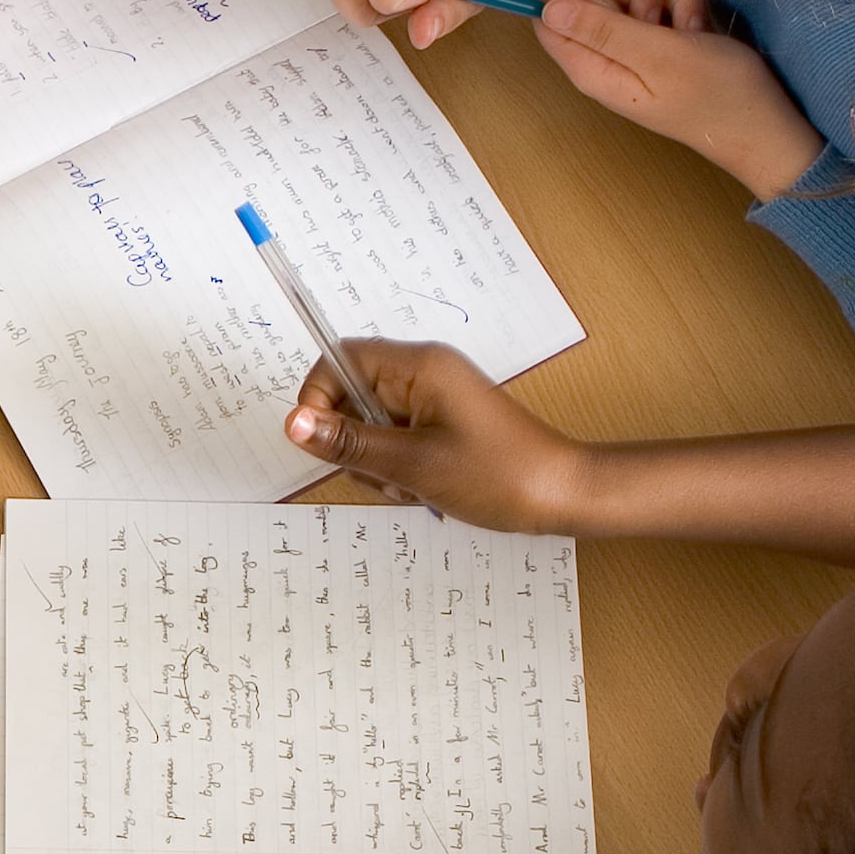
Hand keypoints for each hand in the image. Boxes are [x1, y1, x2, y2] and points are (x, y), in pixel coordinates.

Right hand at [283, 342, 598, 532]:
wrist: (563, 495)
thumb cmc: (498, 474)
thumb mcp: (412, 464)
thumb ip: (348, 442)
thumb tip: (291, 423)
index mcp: (419, 365)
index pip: (340, 358)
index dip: (318, 398)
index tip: (322, 443)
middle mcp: (424, 372)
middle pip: (351, 393)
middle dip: (353, 440)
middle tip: (385, 473)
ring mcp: (434, 398)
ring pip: (370, 422)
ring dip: (375, 460)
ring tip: (411, 485)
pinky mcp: (441, 421)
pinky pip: (395, 437)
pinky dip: (396, 466)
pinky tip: (421, 488)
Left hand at [535, 0, 827, 195]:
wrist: (765, 122)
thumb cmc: (715, 93)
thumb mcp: (656, 55)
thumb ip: (601, 29)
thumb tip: (546, 8)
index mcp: (592, 67)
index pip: (550, 16)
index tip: (618, 6)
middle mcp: (607, 56)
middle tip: (658, 20)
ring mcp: (636, 45)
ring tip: (687, 31)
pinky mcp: (663, 37)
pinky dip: (683, 6)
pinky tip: (699, 30)